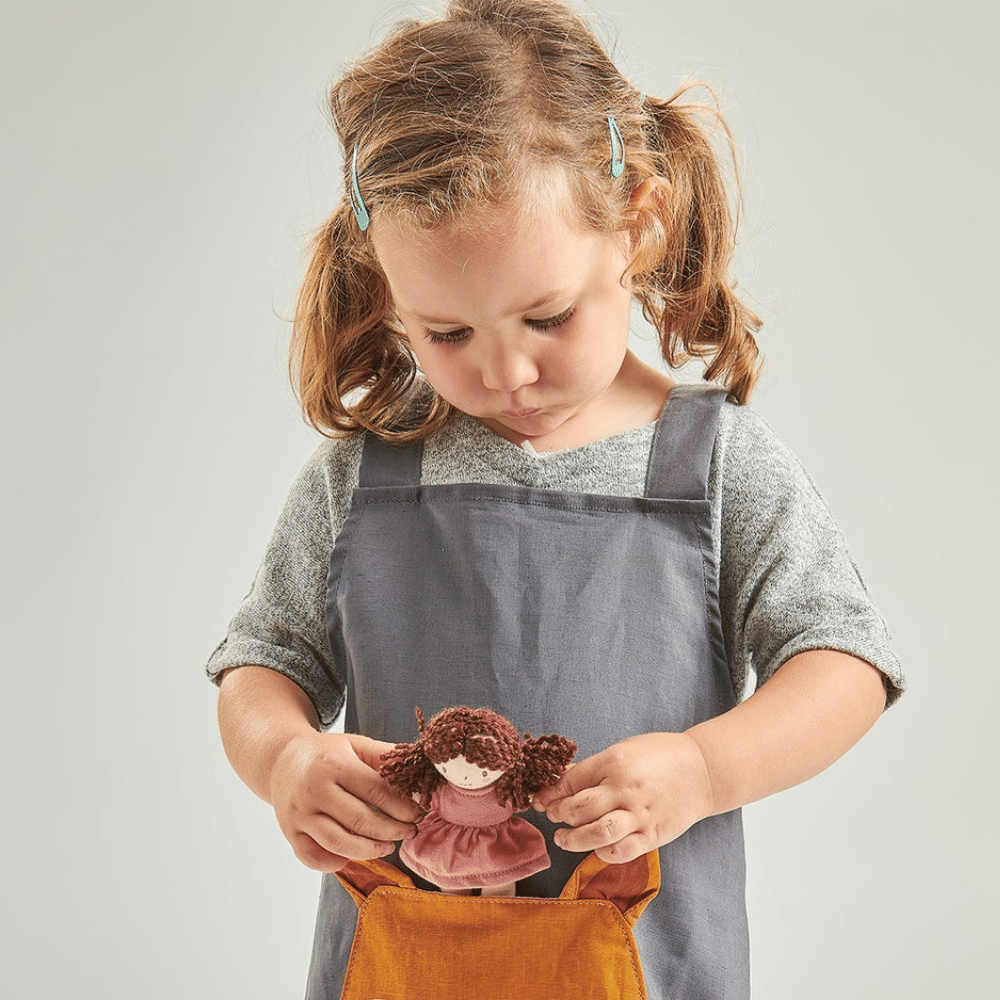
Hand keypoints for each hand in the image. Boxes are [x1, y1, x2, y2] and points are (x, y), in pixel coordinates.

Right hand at [269, 731, 422, 872]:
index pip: (376, 791)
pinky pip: (313, 858)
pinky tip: (353, 856)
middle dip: (392, 830)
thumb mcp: (355, 744)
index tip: (419, 813)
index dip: (402, 806)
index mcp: (334, 765)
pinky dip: (335, 863)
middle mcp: (314, 790)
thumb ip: (385, 756)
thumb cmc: (327, 754)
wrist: (282, 760)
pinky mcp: (290, 832)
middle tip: (410, 832)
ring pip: (338, 843)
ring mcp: (300, 814)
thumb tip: (419, 772)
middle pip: (360, 820)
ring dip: (370, 850)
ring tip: (388, 847)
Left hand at [533, 732, 713, 863]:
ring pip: (597, 833)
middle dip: (560, 815)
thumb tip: (561, 780)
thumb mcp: (623, 750)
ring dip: (573, 839)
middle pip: (579, 808)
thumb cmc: (659, 756)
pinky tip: (596, 849)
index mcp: (614, 762)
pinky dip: (604, 853)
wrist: (703, 770)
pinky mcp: (654, 834)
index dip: (551, 793)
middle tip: (554, 817)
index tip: (542, 800)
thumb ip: (594, 768)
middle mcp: (625, 789)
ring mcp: (640, 814)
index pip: (572, 781)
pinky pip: (623, 851)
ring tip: (563, 839)